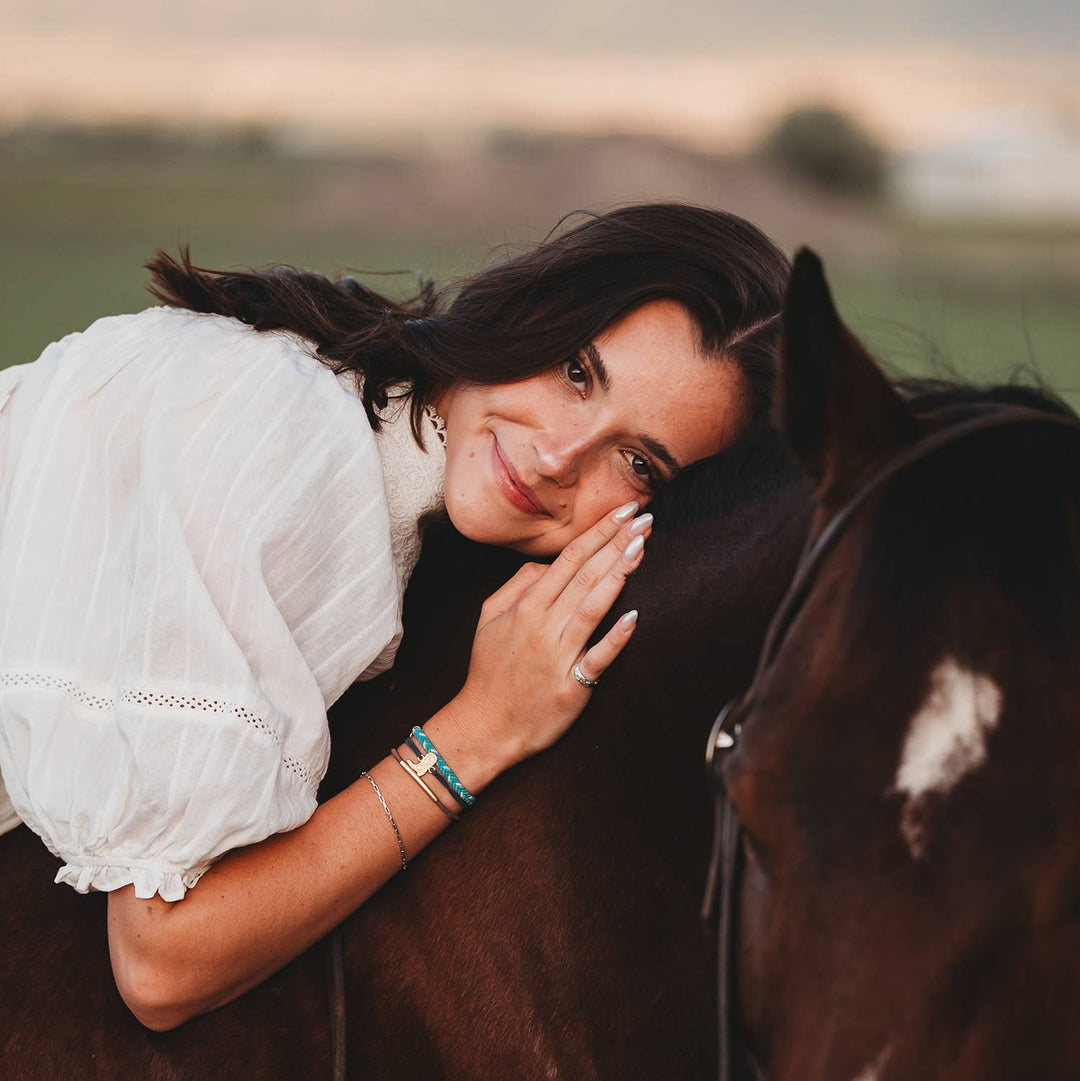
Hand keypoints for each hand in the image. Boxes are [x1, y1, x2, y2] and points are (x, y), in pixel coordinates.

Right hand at [452, 501, 650, 770]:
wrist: (485, 726)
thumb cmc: (489, 670)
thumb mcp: (488, 618)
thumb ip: (516, 585)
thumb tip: (546, 565)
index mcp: (526, 605)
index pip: (569, 558)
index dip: (598, 532)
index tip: (623, 511)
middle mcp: (543, 625)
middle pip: (585, 574)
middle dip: (616, 542)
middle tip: (644, 517)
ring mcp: (558, 654)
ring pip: (593, 606)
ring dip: (619, 574)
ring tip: (641, 547)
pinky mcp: (572, 685)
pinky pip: (598, 657)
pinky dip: (616, 637)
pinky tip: (635, 617)